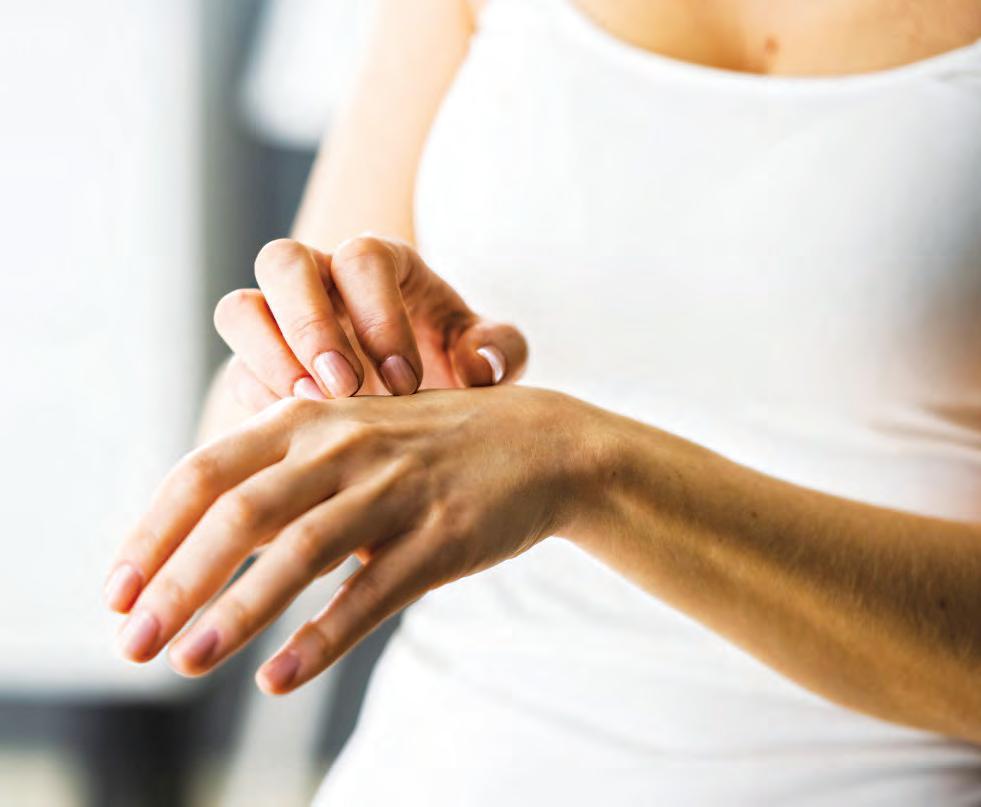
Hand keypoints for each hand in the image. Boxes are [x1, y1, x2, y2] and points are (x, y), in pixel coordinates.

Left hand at [103, 386, 592, 692]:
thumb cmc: (428, 446)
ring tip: (187, 662)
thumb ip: (278, 475)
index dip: (153, 532)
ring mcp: (396, 490)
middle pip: (239, 513)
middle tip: (131, 644)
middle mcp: (345, 448)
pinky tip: (279, 677)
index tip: (116, 591)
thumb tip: (196, 542)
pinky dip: (321, 638)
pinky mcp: (441, 536)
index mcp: (310, 422)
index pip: (205, 472)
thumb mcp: (348, 437)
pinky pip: (372, 592)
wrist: (538, 442)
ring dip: (236, 612)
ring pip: (300, 551)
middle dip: (176, 582)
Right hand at [214, 236, 527, 406]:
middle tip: (345, 388)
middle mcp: (322, 278)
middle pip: (283, 262)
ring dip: (269, 359)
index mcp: (381, 263)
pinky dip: (262, 405)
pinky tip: (302, 440)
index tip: (406, 380)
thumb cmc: (457, 361)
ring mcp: (280, 320)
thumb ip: (501, 349)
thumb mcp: (490, 353)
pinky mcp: (257, 368)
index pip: (362, 257)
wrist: (421, 398)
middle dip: (309, 325)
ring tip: (314, 412)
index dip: (378, 314)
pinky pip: (237, 374)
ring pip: (240, 310)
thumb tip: (482, 366)